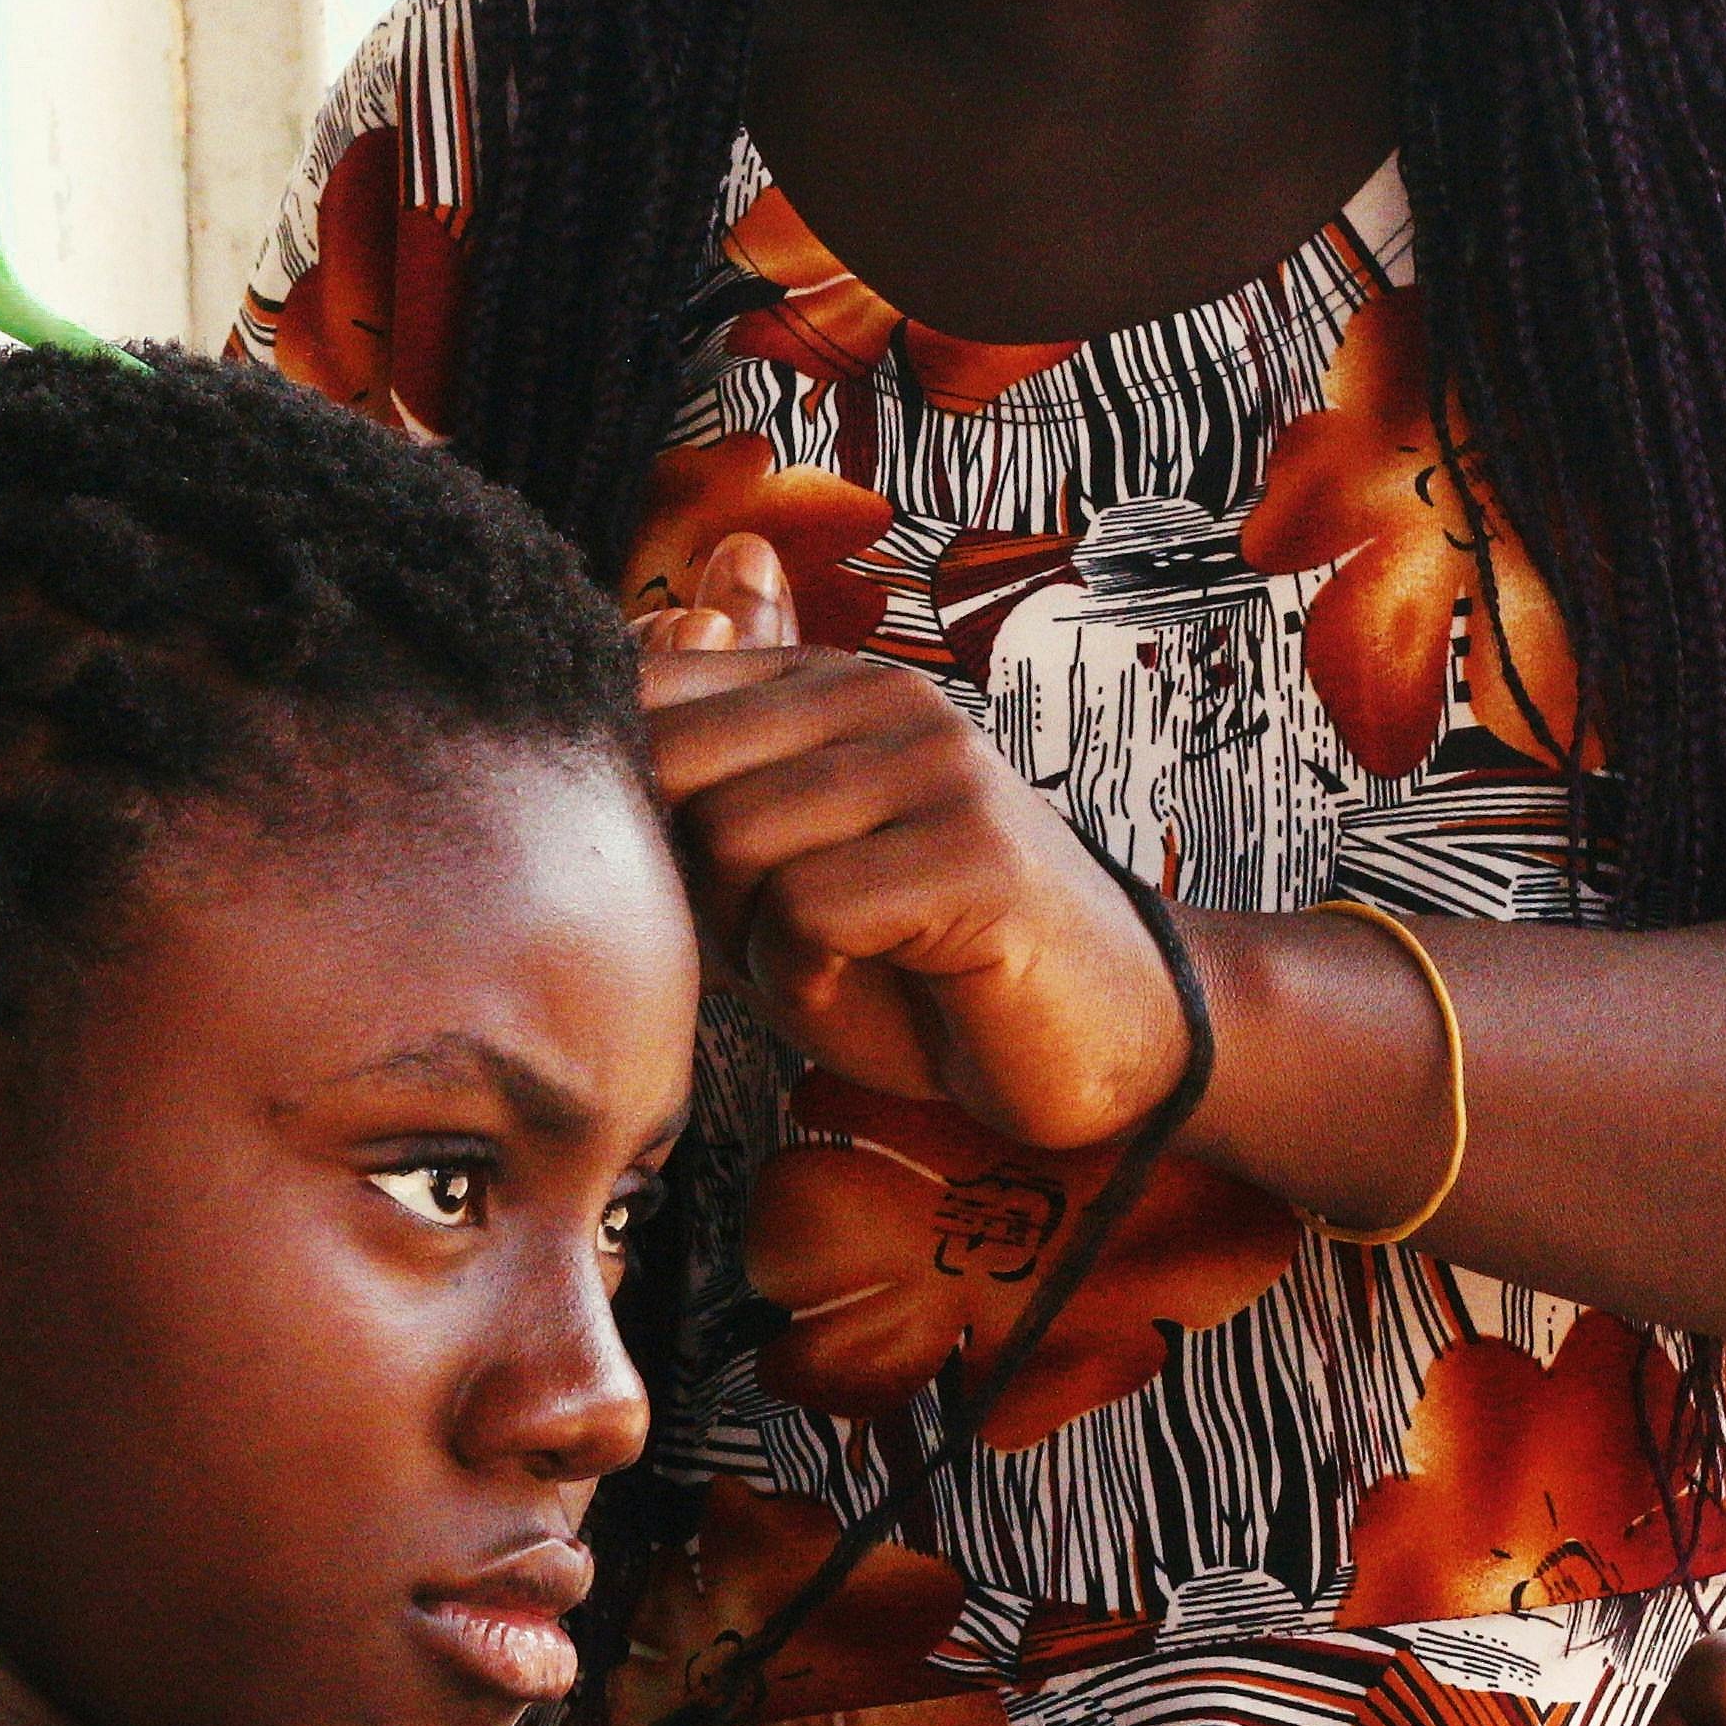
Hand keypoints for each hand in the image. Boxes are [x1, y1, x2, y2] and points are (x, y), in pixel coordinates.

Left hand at [637, 537, 1197, 1150]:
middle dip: (683, 884)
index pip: (649, 692)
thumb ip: (705, 798)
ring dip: (749, 942)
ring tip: (826, 964)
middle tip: (761, 942)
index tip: (685, 887)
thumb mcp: (785, 879)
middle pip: (670, 766)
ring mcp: (935, 766)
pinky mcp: (974, 854)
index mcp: (827, 685)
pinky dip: (804, 979)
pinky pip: (804, 912)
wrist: (1103, 1040)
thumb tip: (621, 684)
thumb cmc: (925, 973)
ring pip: (731, 839)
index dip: (623, 808)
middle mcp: (882, 698)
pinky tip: (867, 983)